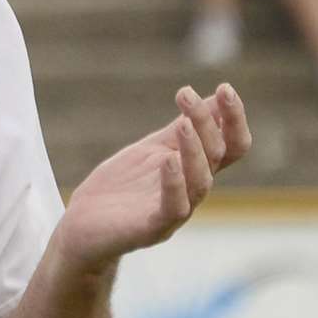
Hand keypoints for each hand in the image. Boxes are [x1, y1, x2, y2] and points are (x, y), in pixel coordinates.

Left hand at [55, 83, 251, 272]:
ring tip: (183, 123)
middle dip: (206, 122)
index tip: (224, 88)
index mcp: (194, 169)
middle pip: (217, 156)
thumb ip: (182, 130)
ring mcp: (175, 212)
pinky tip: (167, 160)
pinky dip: (174, 184)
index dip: (234, 118)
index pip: (231, 145)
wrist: (83, 228)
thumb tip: (214, 98)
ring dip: (194, 150)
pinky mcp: (152, 229)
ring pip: (201, 182)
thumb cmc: (121, 188)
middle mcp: (191, 190)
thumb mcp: (153, 149)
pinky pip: (174, 209)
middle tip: (186, 94)